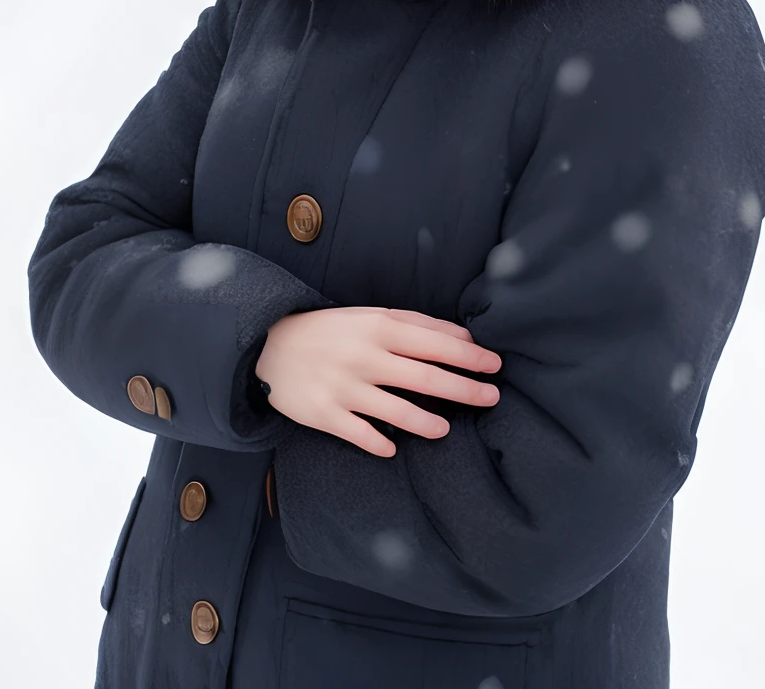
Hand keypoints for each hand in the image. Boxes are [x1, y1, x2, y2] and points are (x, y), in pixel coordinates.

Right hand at [255, 305, 500, 456]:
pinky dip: (381, 444)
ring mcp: (345, 388)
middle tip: (492, 397)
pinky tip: (394, 448)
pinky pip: (362, 436)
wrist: (269, 346)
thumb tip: (463, 338)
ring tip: (445, 429)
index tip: (495, 365)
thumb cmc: (331, 330)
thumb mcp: (371, 317)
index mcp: (378, 327)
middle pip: (426, 378)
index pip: (435, 343)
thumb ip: (415, 325)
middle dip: (465, 389)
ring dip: (429, 423)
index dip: (469, 356)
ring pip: (399, 412)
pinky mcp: (326, 414)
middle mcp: (365, 357)